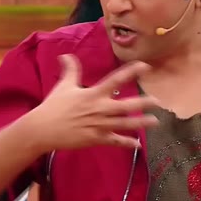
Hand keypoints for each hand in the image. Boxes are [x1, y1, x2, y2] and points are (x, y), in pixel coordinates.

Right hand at [26, 54, 159, 151]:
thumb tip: (65, 55)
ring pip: (125, 124)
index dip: (132, 72)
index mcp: (94, 94)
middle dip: (143, 104)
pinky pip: (115, 141)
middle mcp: (100, 109)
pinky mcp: (96, 139)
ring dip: (142, 123)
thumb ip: (70, 69)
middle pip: (127, 106)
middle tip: (157, 102)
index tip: (145, 66)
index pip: (116, 79)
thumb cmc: (53, 106)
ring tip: (155, 122)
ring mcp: (99, 125)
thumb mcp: (63, 85)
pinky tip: (138, 145)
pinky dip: (127, 143)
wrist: (43, 129)